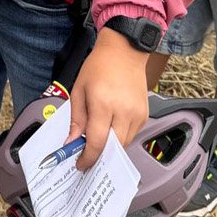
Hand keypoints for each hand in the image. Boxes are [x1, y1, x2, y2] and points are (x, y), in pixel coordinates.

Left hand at [66, 28, 149, 168]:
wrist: (124, 51)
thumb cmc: (98, 67)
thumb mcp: (79, 90)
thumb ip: (76, 119)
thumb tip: (72, 142)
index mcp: (103, 103)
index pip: (97, 141)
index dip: (88, 158)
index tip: (81, 165)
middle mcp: (123, 111)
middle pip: (112, 147)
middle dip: (99, 155)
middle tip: (86, 156)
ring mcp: (137, 114)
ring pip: (123, 143)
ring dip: (110, 146)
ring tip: (97, 139)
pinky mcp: (144, 115)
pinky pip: (131, 134)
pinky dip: (120, 136)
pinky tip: (110, 126)